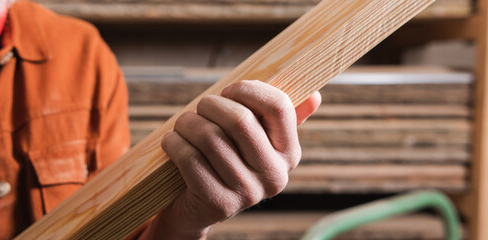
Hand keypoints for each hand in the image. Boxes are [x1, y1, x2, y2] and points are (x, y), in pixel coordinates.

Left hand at [139, 80, 320, 238]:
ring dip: (188, 123)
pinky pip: (191, 160)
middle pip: (240, 120)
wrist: (196, 206)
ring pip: (210, 138)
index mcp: (289, 154)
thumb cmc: (224, 159)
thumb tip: (314, 96)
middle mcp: (275, 176)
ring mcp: (247, 193)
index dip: (248, 90)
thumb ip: (279, 118)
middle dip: (212, 105)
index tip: (228, 91)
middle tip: (200, 107)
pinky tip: (173, 142)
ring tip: (183, 124)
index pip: (279, 107)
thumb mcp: (253, 140)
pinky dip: (175, 144)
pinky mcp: (218, 204)